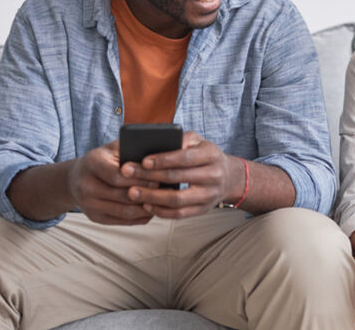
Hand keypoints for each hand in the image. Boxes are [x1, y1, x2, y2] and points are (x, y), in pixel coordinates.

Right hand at [67, 140, 154, 224]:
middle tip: (165, 191)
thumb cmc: (103, 160)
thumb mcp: (113, 148)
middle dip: (146, 193)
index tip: (158, 177)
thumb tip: (157, 154)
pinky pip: (123, 221)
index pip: (118, 175)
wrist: (76, 178)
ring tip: (161, 202)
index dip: (140, 178)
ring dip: (146, 208)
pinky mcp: (95, 218)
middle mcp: (85, 186)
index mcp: (91, 163)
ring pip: (125, 211)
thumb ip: (130, 149)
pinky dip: (140, 217)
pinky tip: (151, 209)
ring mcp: (88, 205)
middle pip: (123, 195)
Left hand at [120, 131, 236, 218]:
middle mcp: (213, 175)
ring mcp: (209, 195)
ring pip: (177, 200)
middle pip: (177, 178)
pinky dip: (161, 211)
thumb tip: (154, 144)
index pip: (185, 157)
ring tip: (132, 192)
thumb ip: (180, 140)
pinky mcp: (203, 210)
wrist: (228, 177)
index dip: (163, 160)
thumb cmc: (204, 155)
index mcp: (211, 155)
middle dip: (149, 176)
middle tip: (126, 174)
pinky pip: (179, 214)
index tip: (143, 161)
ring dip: (152, 197)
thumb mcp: (197, 142)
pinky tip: (146, 205)